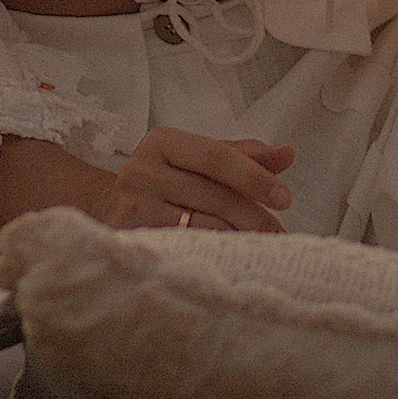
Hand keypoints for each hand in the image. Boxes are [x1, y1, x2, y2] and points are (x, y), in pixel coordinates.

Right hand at [101, 129, 295, 233]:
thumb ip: (241, 156)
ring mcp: (133, 204)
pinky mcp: (132, 236)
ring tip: (262, 246)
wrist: (110, 212)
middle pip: (212, 193)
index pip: (216, 155)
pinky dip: (214, 252)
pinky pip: (185, 246)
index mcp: (161, 141)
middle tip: (280, 231)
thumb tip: (287, 152)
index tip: (285, 198)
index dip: (254, 176)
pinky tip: (233, 257)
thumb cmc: (165, 183)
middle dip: (253, 214)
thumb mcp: (197, 162)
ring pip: (201, 224)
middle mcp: (142, 168)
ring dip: (239, 237)